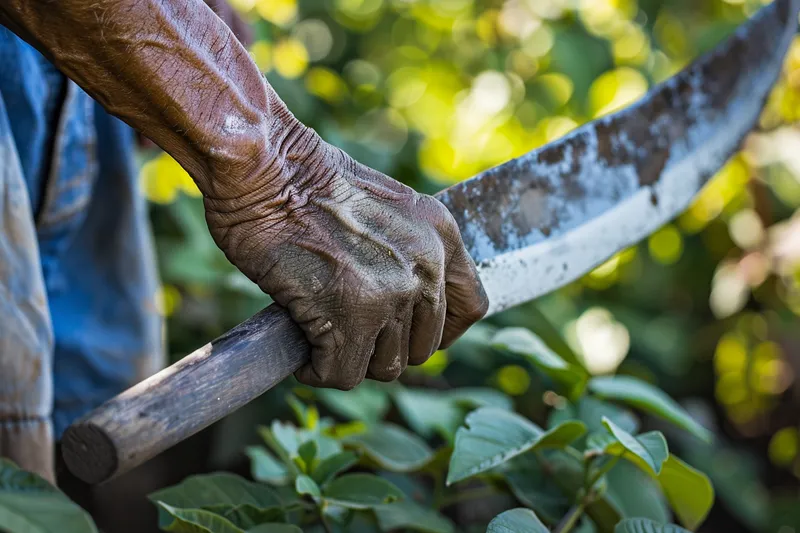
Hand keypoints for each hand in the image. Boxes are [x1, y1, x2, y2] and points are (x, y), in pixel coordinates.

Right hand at [203, 113, 488, 389]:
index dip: (439, 332)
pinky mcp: (350, 314)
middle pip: (422, 348)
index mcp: (441, 235)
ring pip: (384, 367)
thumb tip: (408, 310)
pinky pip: (342, 374)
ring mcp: (391, 292)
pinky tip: (301, 344)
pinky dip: (317, 369)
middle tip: (345, 329)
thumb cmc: (307, 185)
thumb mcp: (386, 209)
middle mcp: (425, 265)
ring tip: (321, 331)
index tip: (408, 336)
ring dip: (350, 358)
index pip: (470, 307)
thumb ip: (410, 254)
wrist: (265, 168)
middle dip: (383, 347)